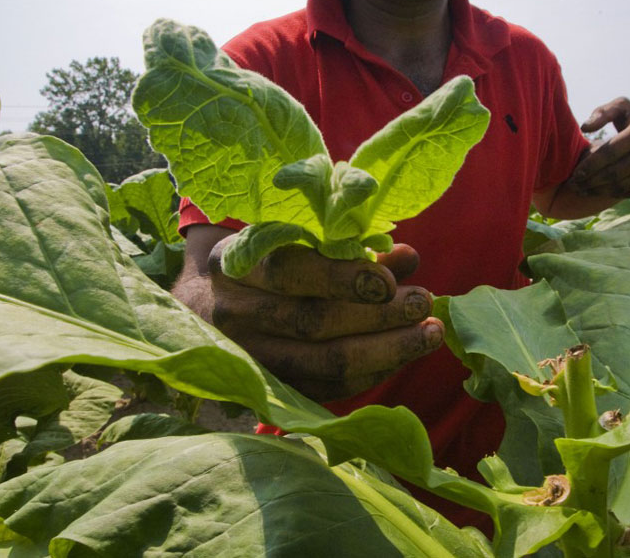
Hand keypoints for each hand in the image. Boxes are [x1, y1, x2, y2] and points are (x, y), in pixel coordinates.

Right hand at [207, 238, 442, 401]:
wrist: (200, 308)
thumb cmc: (259, 262)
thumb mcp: (288, 240)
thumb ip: (347, 247)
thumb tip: (408, 258)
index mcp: (233, 265)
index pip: (289, 271)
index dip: (342, 277)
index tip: (389, 280)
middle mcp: (234, 314)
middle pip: (313, 321)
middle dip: (378, 315)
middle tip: (424, 304)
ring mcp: (249, 359)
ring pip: (324, 363)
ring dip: (386, 351)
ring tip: (429, 334)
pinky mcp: (269, 390)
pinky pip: (326, 389)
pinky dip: (370, 373)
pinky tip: (401, 356)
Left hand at [568, 97, 629, 197]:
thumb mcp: (621, 107)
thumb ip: (601, 113)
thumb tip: (584, 127)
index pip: (612, 151)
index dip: (591, 164)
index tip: (575, 173)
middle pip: (617, 171)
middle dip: (592, 181)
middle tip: (574, 185)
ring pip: (624, 185)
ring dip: (599, 190)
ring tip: (582, 190)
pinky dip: (613, 194)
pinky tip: (598, 192)